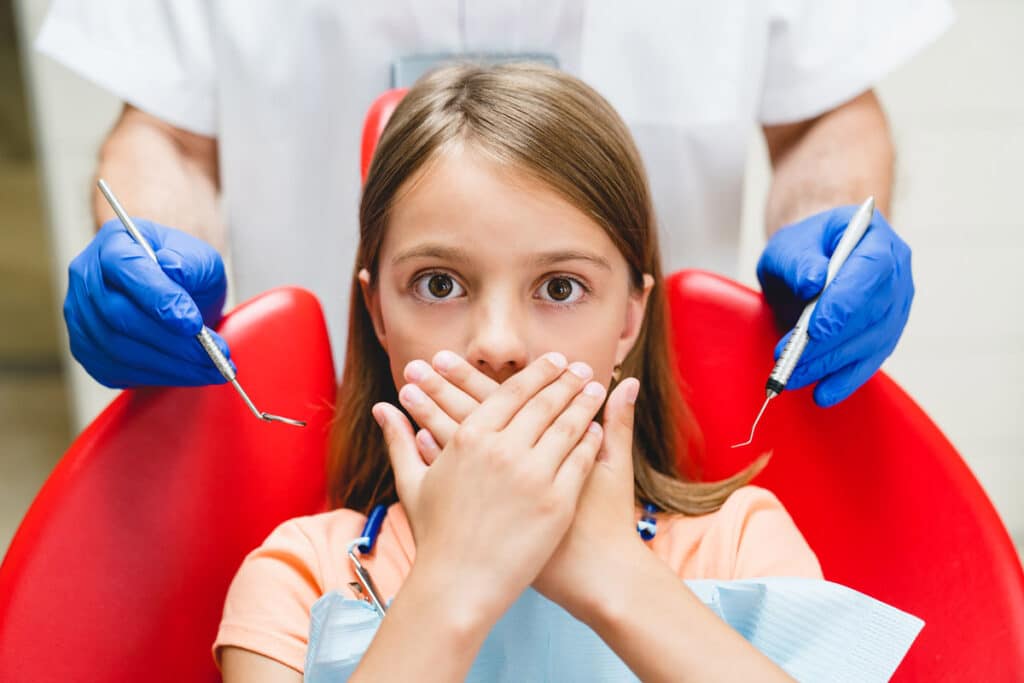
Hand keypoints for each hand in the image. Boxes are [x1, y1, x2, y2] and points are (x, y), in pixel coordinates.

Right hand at [64, 218, 231, 387]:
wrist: (174, 293)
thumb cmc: (187, 271)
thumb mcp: (200, 258)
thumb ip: (190, 263)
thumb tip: (173, 271)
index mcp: (114, 243)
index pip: (127, 268)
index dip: (158, 298)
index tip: (193, 324)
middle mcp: (86, 276)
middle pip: (118, 315)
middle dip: (171, 341)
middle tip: (214, 353)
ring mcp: (80, 314)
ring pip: (117, 348)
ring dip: (170, 364)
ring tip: (211, 368)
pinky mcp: (87, 349)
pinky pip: (116, 370)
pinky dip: (156, 376)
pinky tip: (188, 373)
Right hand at [372, 352, 606, 620]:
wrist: (457, 587)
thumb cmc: (434, 535)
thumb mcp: (413, 482)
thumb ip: (401, 439)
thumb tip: (381, 408)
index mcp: (470, 438)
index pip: (512, 392)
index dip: (538, 373)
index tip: (554, 361)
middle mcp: (502, 450)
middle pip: (544, 402)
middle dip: (567, 381)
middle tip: (583, 368)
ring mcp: (532, 476)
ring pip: (567, 426)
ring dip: (584, 403)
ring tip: (596, 389)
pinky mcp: (556, 502)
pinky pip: (581, 460)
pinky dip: (592, 440)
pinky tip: (598, 429)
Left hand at [756, 205, 913, 406]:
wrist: (810, 262)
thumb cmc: (802, 249)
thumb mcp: (789, 245)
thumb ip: (798, 260)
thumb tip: (813, 281)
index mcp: (874, 238)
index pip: (872, 268)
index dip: (846, 301)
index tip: (815, 329)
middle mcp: (895, 272)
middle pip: (872, 312)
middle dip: (829, 341)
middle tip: (790, 358)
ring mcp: (896, 305)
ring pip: (871, 341)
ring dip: (830, 364)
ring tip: (793, 376)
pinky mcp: (886, 333)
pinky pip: (870, 360)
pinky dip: (845, 380)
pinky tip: (823, 393)